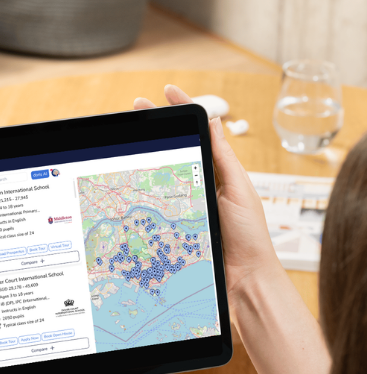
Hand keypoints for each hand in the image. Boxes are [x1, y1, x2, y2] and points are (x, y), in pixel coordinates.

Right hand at [134, 85, 279, 302]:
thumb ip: (224, 159)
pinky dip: (136, 196)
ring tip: (126, 138)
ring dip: (141, 158)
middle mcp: (197, 189)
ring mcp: (181, 209)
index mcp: (216, 175)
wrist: (243, 281)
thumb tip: (215, 121)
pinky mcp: (169, 231)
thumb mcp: (238, 191)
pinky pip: (150, 210)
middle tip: (134, 108)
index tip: (166, 92)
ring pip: (156, 178)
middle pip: (171, 150)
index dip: (182, 111)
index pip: (198, 134)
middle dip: (153, 127)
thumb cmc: (248, 238)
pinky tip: (124, 183)